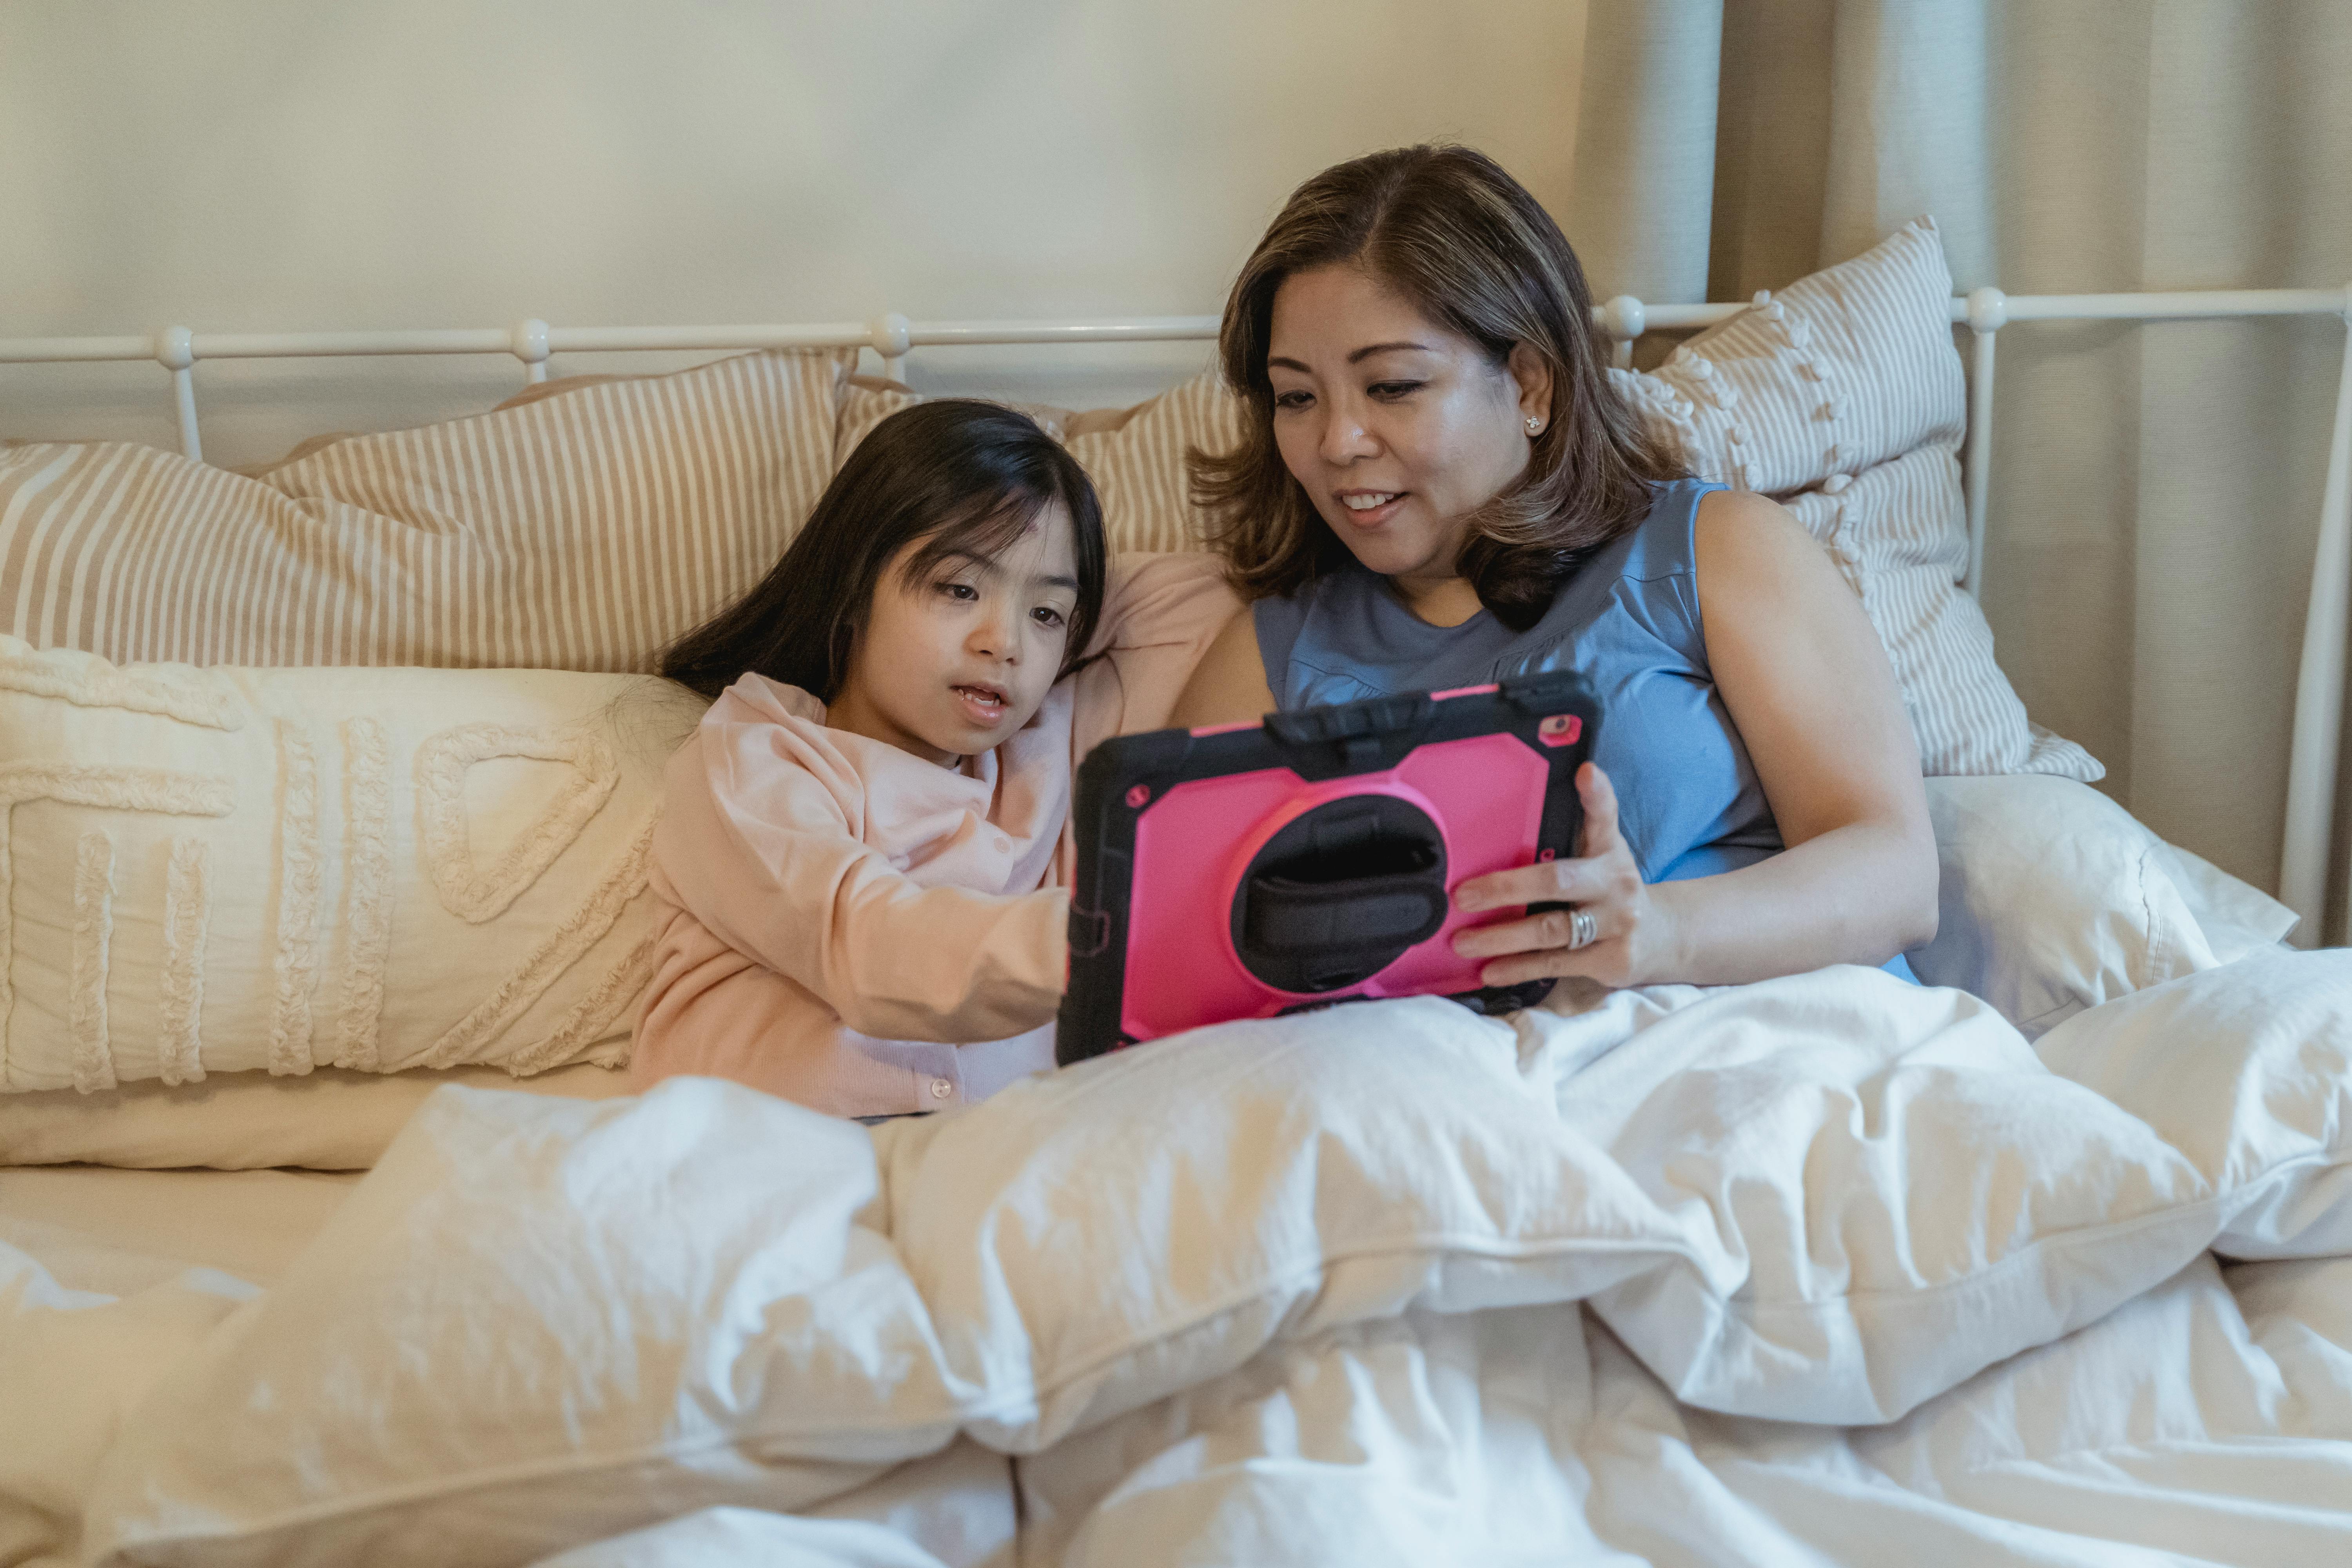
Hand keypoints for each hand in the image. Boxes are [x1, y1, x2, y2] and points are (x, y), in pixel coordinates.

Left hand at [1449, 762, 1674, 988]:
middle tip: (1462, 895)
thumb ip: (1590, 818)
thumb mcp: (1605, 851)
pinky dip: (1518, 968)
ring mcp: (1616, 927)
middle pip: (1557, 882)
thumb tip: (1581, 770)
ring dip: (1501, 937)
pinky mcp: (1609, 962)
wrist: (1663, 938)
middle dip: (1507, 887)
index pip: (1605, 819)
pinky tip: (1487, 971)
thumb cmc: (1614, 888)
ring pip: (1550, 931)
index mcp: (1611, 854)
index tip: (1585, 772)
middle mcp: (1617, 887)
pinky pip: (1554, 964)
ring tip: (1460, 941)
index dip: (1597, 795)